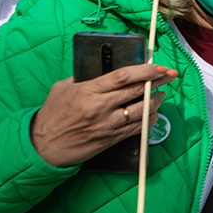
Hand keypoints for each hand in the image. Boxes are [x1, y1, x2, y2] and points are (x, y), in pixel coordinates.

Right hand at [31, 64, 176, 166]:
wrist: (43, 146)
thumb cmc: (51, 115)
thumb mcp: (63, 88)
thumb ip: (82, 76)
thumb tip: (100, 67)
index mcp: (89, 90)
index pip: (123, 76)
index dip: (145, 70)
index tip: (158, 66)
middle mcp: (100, 107)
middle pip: (137, 91)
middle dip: (157, 82)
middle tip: (169, 75)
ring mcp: (107, 125)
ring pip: (142, 111)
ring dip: (156, 101)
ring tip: (161, 95)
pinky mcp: (110, 139)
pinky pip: (137, 129)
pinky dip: (149, 120)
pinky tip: (153, 114)